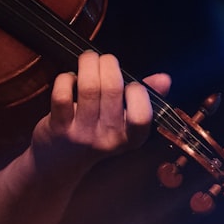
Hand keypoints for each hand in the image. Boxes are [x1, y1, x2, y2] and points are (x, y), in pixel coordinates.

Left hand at [30, 50, 171, 172]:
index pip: (142, 114)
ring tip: (88, 59)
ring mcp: (83, 134)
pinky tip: (69, 79)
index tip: (129, 84)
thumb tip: (164, 79)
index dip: (137, 91)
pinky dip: (65, 79)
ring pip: (88, 87)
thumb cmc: (96, 134)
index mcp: (131, 138)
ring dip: (88, 64)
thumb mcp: (124, 123)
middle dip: (108, 63)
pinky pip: (63, 94)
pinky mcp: (59, 128)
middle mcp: (108, 138)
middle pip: (112, 89)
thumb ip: (145, 98)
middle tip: (103, 59)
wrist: (60, 164)